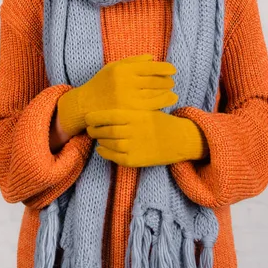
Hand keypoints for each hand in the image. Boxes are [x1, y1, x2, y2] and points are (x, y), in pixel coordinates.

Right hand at [57, 54, 177, 136]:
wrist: (87, 104)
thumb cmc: (102, 83)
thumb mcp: (114, 67)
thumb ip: (133, 61)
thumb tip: (152, 58)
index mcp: (123, 69)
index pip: (150, 67)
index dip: (164, 68)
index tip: (173, 70)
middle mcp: (126, 83)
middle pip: (154, 80)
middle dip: (166, 80)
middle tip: (172, 81)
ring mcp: (128, 98)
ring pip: (154, 94)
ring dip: (167, 92)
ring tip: (172, 91)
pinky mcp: (130, 111)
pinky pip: (151, 106)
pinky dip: (162, 102)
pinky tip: (168, 100)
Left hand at [85, 108, 208, 166]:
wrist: (179, 140)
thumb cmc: (160, 122)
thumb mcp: (147, 109)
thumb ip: (129, 108)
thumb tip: (105, 107)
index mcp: (136, 115)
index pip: (109, 116)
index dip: (96, 117)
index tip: (88, 117)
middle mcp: (134, 130)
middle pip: (106, 131)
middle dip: (95, 130)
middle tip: (90, 128)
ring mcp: (134, 146)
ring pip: (108, 144)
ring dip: (100, 140)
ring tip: (97, 137)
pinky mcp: (135, 160)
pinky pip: (114, 157)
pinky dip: (104, 153)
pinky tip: (102, 149)